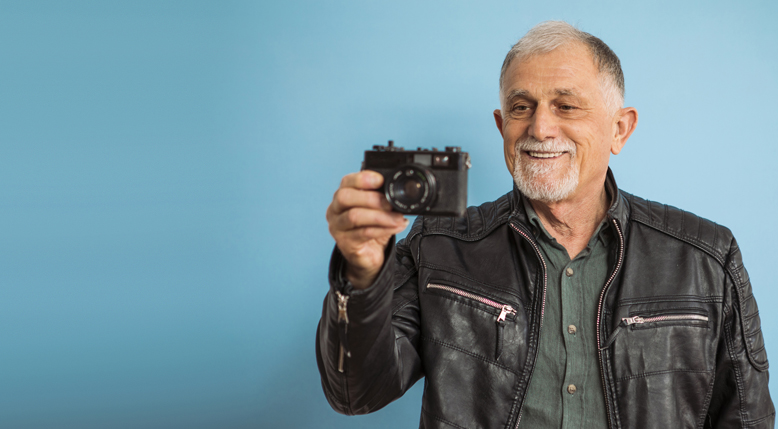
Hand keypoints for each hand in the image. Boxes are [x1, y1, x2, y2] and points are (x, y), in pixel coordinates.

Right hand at [326, 171, 408, 288]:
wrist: (369, 254)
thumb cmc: (371, 227)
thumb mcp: (376, 209)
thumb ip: (381, 197)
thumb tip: (396, 190)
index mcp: (342, 196)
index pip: (347, 181)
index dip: (363, 179)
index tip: (380, 180)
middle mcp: (335, 210)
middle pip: (345, 197)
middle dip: (371, 198)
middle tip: (390, 203)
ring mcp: (337, 227)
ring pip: (354, 216)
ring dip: (381, 216)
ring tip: (398, 218)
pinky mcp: (345, 243)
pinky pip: (364, 233)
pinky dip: (383, 229)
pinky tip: (396, 227)